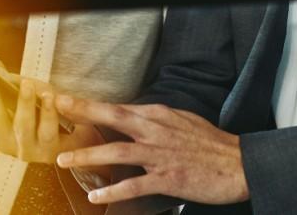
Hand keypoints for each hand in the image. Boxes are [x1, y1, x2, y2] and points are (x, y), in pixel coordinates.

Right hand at [0, 61, 96, 163]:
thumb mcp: (22, 94)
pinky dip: (49, 113)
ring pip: (21, 127)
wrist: (72, 137)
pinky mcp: (47, 152)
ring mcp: (24, 150)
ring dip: (24, 104)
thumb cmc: (40, 112)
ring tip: (28, 84)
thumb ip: (7, 82)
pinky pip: (47, 131)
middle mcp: (3, 141)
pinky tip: (51, 96)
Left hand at [55, 97, 248, 205]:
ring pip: (118, 152)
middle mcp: (156, 131)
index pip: (118, 107)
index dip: (90, 104)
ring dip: (89, 155)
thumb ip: (155, 120)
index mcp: (159, 115)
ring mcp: (161, 155)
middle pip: (114, 117)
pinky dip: (113, 190)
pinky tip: (95, 195)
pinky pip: (134, 185)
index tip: (66, 100)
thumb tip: (133, 117)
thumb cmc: (210, 144)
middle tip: (58, 109)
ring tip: (64, 159)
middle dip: (84, 112)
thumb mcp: (181, 121)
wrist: (238, 164)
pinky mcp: (168, 179)